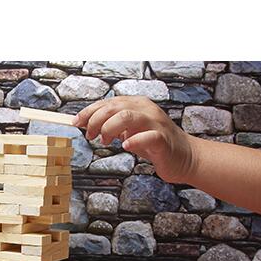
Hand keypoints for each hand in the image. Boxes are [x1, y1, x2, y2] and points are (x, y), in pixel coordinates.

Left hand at [73, 96, 197, 183]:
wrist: (184, 157)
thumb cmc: (155, 143)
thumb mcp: (130, 131)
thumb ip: (113, 126)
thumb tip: (88, 125)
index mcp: (137, 105)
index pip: (108, 103)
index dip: (89, 112)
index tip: (76, 122)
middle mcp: (146, 110)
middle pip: (115, 107)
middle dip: (96, 121)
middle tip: (91, 136)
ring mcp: (156, 123)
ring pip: (128, 116)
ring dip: (110, 128)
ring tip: (105, 141)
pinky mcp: (163, 140)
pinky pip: (147, 136)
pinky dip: (133, 140)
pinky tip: (125, 145)